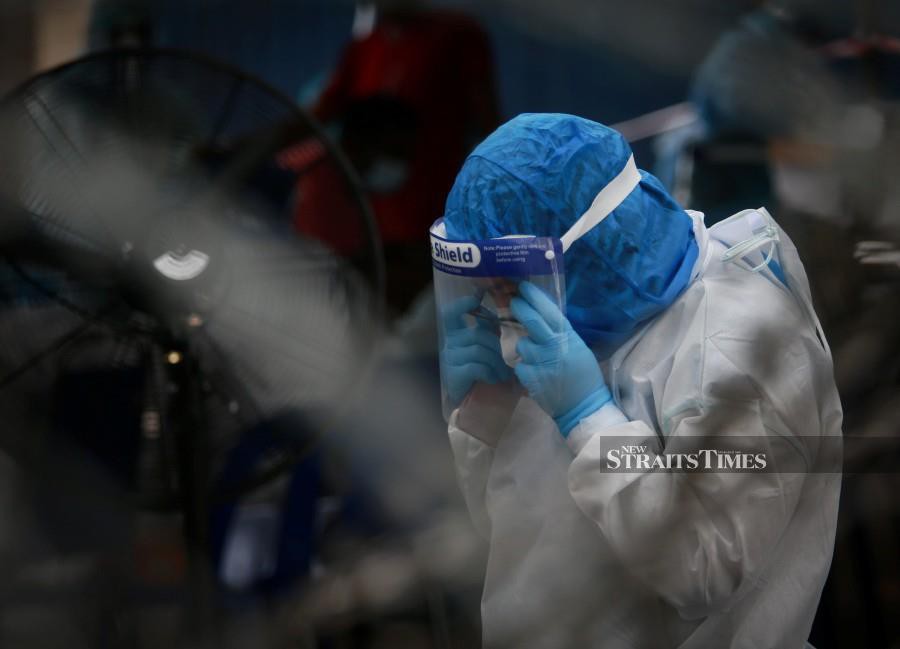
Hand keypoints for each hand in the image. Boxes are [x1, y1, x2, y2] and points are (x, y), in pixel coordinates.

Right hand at [441, 295, 512, 405]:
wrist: (472, 398)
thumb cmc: (482, 369)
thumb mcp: (486, 346)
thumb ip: (489, 329)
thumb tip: (504, 308)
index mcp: (456, 332)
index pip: (451, 313)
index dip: (462, 304)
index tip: (477, 296)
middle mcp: (450, 343)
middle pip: (478, 335)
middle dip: (498, 347)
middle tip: (509, 359)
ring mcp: (451, 358)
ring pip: (480, 351)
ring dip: (498, 363)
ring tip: (505, 373)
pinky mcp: (455, 374)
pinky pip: (477, 367)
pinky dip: (490, 372)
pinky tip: (494, 378)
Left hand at [510, 281, 611, 435]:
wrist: (583, 407)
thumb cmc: (584, 375)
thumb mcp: (578, 348)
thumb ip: (561, 333)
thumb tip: (544, 316)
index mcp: (568, 338)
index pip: (549, 312)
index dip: (534, 297)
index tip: (523, 288)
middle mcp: (554, 348)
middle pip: (531, 321)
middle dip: (520, 308)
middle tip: (513, 301)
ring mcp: (541, 363)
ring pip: (523, 345)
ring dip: (526, 347)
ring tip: (539, 358)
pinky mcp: (530, 378)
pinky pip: (520, 364)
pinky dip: (525, 366)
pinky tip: (537, 374)